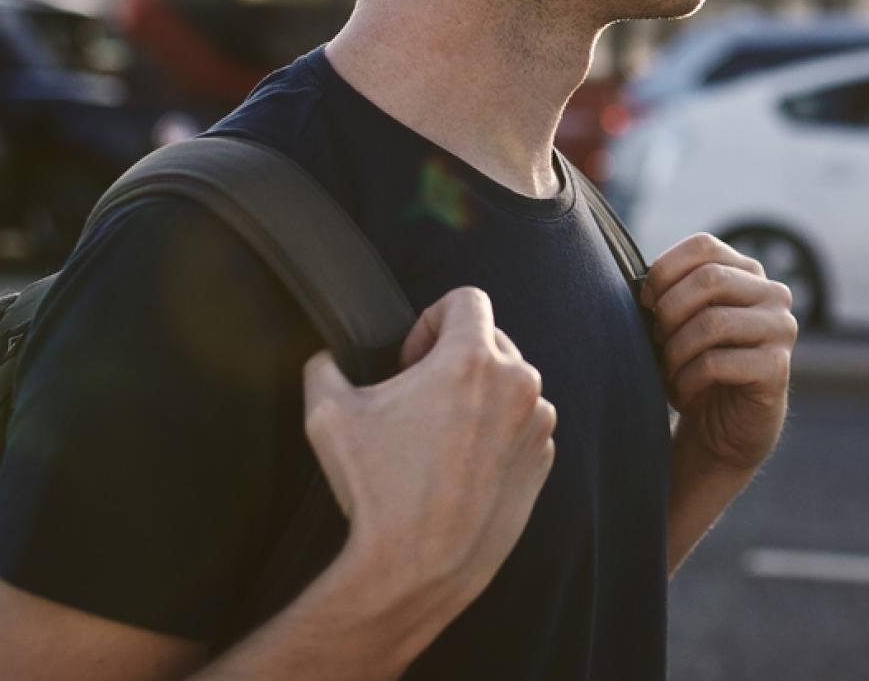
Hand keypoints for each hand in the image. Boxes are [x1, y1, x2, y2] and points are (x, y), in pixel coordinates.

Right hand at [301, 287, 556, 622]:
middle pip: (490, 341)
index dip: (430, 319)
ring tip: (437, 439)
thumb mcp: (327, 415)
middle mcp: (519, 383)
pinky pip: (521, 427)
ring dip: (477, 398)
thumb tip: (326, 357)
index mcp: (473, 359)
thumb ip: (325, 366)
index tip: (410, 359)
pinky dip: (495, 434)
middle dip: (453, 361)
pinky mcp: (543, 460)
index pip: (466, 299)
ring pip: (508, 386)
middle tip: (417, 402)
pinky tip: (459, 467)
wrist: (417, 568)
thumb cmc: (376, 491)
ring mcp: (537, 424)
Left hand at [641, 234, 796, 471]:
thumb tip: (643, 285)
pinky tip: (684, 393)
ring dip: (675, 351)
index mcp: (748, 273)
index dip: (665, 270)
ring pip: (713, 322)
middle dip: (669, 312)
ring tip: (668, 371)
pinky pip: (717, 362)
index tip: (645, 301)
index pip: (704, 246)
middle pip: (710, 279)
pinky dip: (687, 379)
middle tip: (656, 341)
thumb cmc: (696, 368)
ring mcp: (781, 329)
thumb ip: (674, 293)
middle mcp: (773, 294)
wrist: (722, 430)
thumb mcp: (683, 322)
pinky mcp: (777, 368)